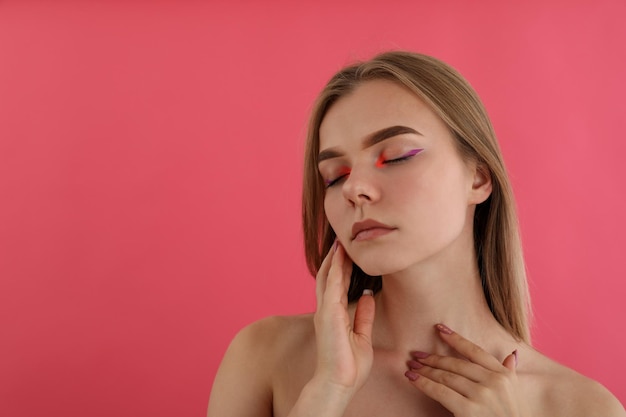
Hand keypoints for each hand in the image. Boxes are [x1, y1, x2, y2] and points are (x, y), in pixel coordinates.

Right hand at [312, 241, 375, 396]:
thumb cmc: (348, 366)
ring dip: (334, 258)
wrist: (338, 383)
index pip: (336, 285)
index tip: (347, 252)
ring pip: (328, 277)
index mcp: (332, 315)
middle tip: (341, 240)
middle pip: (328, 277)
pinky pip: (332, 285)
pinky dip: (336, 269)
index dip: (341, 267)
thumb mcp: (361, 336)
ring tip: (340, 241)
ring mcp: (325, 311)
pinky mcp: (328, 314)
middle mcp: (325, 310)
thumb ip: (363, 315)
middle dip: (334, 258)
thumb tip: (367, 296)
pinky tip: (340, 255)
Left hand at [405, 324, 526, 416]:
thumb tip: (512, 354)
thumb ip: (510, 372)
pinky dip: (424, 383)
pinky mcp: (468, 410)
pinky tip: (412, 378)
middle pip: (457, 364)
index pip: (475, 351)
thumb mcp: (514, 393)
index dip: (456, 339)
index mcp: (504, 375)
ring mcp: (482, 396)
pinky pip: (440, 392)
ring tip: (411, 366)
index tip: (439, 329)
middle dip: (434, 358)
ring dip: (425, 370)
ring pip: (446, 376)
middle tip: (417, 355)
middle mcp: (494, 382)